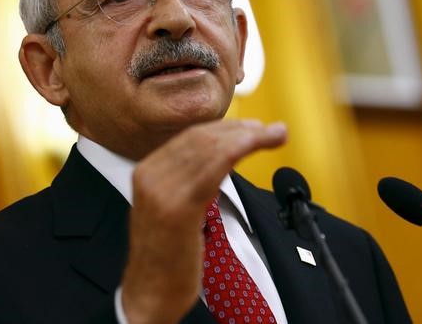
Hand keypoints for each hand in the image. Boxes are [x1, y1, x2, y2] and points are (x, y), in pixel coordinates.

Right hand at [120, 119, 286, 323]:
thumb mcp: (173, 209)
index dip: (227, 127)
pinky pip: (213, 167)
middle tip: (273, 130)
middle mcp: (149, 175)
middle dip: (242, 129)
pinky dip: (239, 150)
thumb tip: (221, 159)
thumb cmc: (167, 256)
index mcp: (146, 171)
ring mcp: (161, 191)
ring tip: (275, 135)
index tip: (254, 128)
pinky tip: (257, 145)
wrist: (149, 294)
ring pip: (211, 148)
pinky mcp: (178, 208)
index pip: (190, 136)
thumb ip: (189, 182)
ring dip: (249, 137)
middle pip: (202, 138)